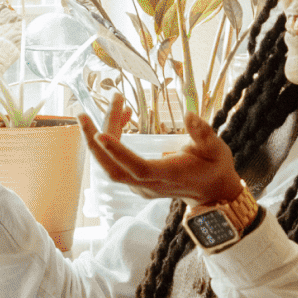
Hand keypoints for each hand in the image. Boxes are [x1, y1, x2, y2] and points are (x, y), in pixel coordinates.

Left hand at [79, 99, 243, 206]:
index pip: (138, 168)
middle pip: (113, 169)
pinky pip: (117, 162)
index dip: (118, 152)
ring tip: (113, 105)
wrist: (211, 193)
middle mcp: (149, 184)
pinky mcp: (136, 182)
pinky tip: (124, 116)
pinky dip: (113, 140)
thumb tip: (189, 114)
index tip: (100, 134)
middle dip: (94, 143)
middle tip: (82, 114)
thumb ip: (203, 133)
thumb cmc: (214, 167)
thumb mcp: (216, 148)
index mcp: (169, 175)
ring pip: (111, 165)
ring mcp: (140, 186)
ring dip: (102, 137)